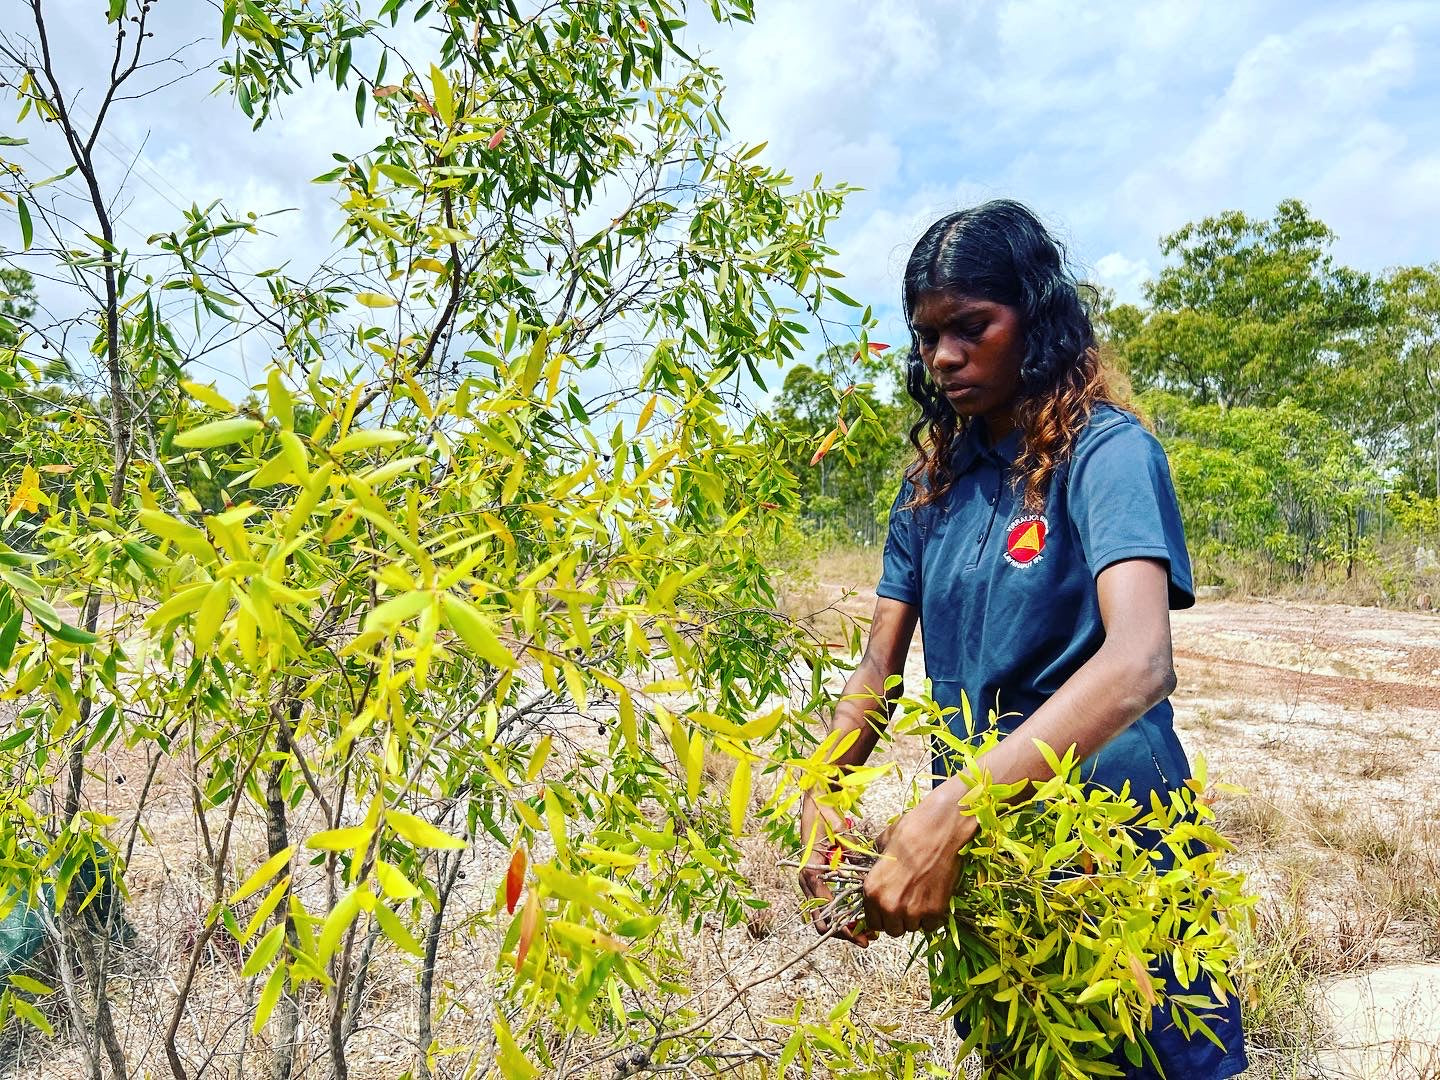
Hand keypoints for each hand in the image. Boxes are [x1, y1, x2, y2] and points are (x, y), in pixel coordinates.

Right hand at [798, 794, 873, 946]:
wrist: (814, 802)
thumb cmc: (824, 813)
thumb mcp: (835, 827)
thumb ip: (845, 842)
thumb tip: (854, 855)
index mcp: (810, 868)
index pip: (821, 903)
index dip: (838, 921)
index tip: (854, 933)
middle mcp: (807, 878)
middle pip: (821, 914)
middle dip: (842, 930)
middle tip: (865, 940)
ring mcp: (811, 879)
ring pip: (823, 912)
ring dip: (842, 925)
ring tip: (865, 935)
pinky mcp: (818, 877)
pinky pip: (827, 902)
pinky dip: (841, 913)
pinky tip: (858, 918)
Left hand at [862, 784, 977, 936]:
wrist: (939, 831)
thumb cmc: (910, 832)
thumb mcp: (881, 847)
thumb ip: (876, 869)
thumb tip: (876, 874)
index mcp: (872, 890)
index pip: (872, 922)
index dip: (881, 915)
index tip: (889, 909)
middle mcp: (889, 905)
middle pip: (892, 929)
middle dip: (898, 919)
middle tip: (907, 902)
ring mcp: (912, 911)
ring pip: (912, 928)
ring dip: (916, 917)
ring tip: (921, 895)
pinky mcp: (934, 911)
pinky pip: (931, 926)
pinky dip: (932, 916)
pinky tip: (933, 897)